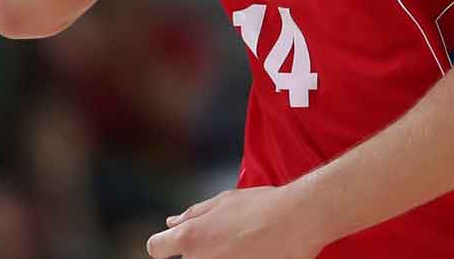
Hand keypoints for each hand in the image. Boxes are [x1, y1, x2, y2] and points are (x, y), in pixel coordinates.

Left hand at [146, 186, 327, 258]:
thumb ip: (193, 213)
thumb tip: (172, 222)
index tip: (176, 243)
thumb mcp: (225, 200)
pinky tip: (251, 252)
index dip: (165, 243)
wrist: (297, 221)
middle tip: (227, 241)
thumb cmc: (263, 207)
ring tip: (243, 247)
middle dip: (198, 252)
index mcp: (190, 237)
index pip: (156, 247)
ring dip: (219, 257)